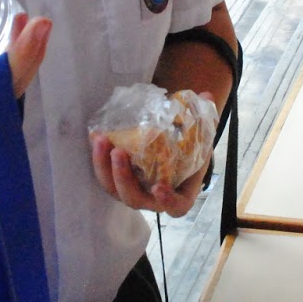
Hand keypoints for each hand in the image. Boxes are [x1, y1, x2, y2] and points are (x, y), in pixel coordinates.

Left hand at [88, 112, 209, 219]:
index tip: (159, 186)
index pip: (175, 207)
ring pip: (114, 189)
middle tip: (118, 152)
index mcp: (179, 194)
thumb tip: (206, 94)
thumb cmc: (191, 148)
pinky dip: (99, 158)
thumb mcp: (202, 136)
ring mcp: (134, 190)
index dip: (167, 201)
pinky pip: (105, 175)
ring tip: (101, 140)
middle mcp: (154, 198)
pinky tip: (96, 136)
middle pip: (134, 199)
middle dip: (123, 178)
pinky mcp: (119, 179)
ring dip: (104, 167)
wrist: (174, 147)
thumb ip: (205, 118)